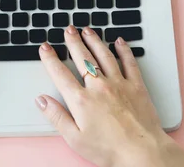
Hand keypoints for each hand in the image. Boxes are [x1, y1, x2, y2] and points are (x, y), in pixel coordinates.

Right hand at [36, 26, 183, 166]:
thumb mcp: (75, 138)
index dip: (50, 59)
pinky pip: (129, 62)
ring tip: (87, 30)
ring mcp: (118, 84)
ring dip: (94, 40)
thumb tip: (41, 100)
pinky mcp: (136, 86)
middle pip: (82, 58)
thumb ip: (56, 116)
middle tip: (68, 30)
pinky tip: (119, 41)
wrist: (142, 153)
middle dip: (73, 42)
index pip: (60, 73)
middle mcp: (99, 87)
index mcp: (81, 100)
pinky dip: (123, 50)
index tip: (45, 48)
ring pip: (103, 55)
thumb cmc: (110, 150)